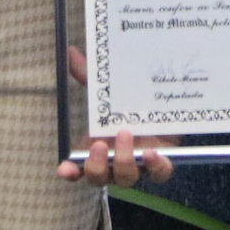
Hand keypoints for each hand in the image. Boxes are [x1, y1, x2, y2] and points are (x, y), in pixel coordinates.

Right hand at [57, 48, 176, 185]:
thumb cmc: (128, 103)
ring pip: (126, 177)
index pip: (78, 168)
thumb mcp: (107, 90)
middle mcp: (114, 162)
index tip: (64, 169)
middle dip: (96, 164)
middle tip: (98, 144)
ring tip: (125, 133)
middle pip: (99, 177)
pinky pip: (158, 174)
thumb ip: (88, 75)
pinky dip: (155, 167)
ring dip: (123, 160)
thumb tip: (71, 52)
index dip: (71, 172)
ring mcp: (137, 165)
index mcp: (95, 148)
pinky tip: (153, 153)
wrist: (166, 108)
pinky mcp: (161, 163)